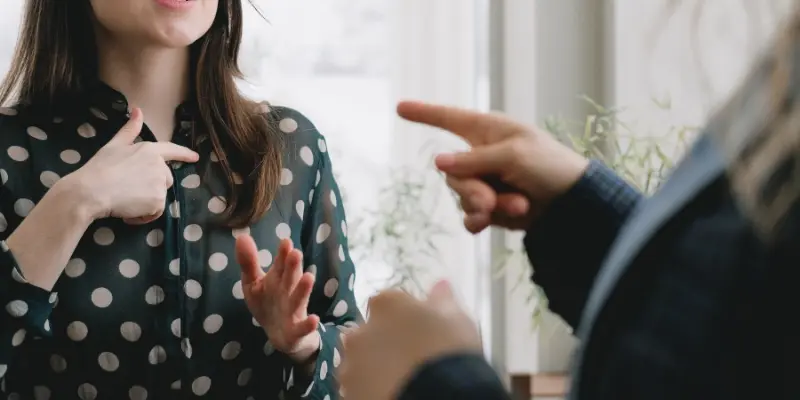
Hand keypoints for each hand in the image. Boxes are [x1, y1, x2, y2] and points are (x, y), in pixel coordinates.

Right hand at [62, 107, 198, 223]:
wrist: (91, 191)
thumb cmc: (100, 168)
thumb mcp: (114, 145)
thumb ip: (130, 130)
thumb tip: (138, 110)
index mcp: (150, 150)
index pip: (172, 150)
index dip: (184, 154)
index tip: (195, 158)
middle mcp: (159, 165)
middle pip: (165, 179)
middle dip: (151, 186)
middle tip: (129, 189)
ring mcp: (160, 183)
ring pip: (160, 196)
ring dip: (147, 202)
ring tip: (127, 200)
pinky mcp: (158, 201)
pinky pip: (156, 211)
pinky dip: (144, 215)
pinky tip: (129, 212)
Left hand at [236, 234, 320, 362]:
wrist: (281, 336)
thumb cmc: (268, 303)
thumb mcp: (254, 283)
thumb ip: (248, 262)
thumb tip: (241, 236)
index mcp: (278, 279)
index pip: (281, 264)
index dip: (283, 254)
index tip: (285, 241)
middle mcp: (288, 292)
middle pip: (290, 278)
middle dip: (293, 267)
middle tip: (295, 253)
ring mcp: (294, 310)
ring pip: (299, 299)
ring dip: (303, 289)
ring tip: (309, 277)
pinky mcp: (297, 329)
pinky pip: (303, 327)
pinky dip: (308, 324)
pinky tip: (314, 319)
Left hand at [340, 281, 481, 399]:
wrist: (438, 396)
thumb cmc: (448, 350)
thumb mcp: (456, 319)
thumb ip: (442, 300)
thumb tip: (440, 284)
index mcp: (385, 305)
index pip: (387, 302)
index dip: (402, 316)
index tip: (418, 329)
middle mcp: (360, 331)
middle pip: (367, 332)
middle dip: (381, 341)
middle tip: (407, 357)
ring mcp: (350, 366)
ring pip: (358, 363)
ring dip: (372, 367)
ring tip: (398, 380)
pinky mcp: (350, 395)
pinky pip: (358, 389)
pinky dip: (369, 390)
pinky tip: (390, 393)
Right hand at [397, 101, 588, 232]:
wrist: (572, 203)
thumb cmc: (549, 166)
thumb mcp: (512, 155)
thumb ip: (473, 160)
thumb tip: (438, 163)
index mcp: (487, 131)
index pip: (448, 118)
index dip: (424, 113)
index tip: (400, 106)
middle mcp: (481, 155)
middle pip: (452, 174)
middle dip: (472, 190)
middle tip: (491, 201)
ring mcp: (485, 182)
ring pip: (461, 197)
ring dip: (487, 206)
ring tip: (518, 206)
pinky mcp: (490, 207)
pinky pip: (469, 216)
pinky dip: (480, 221)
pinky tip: (492, 223)